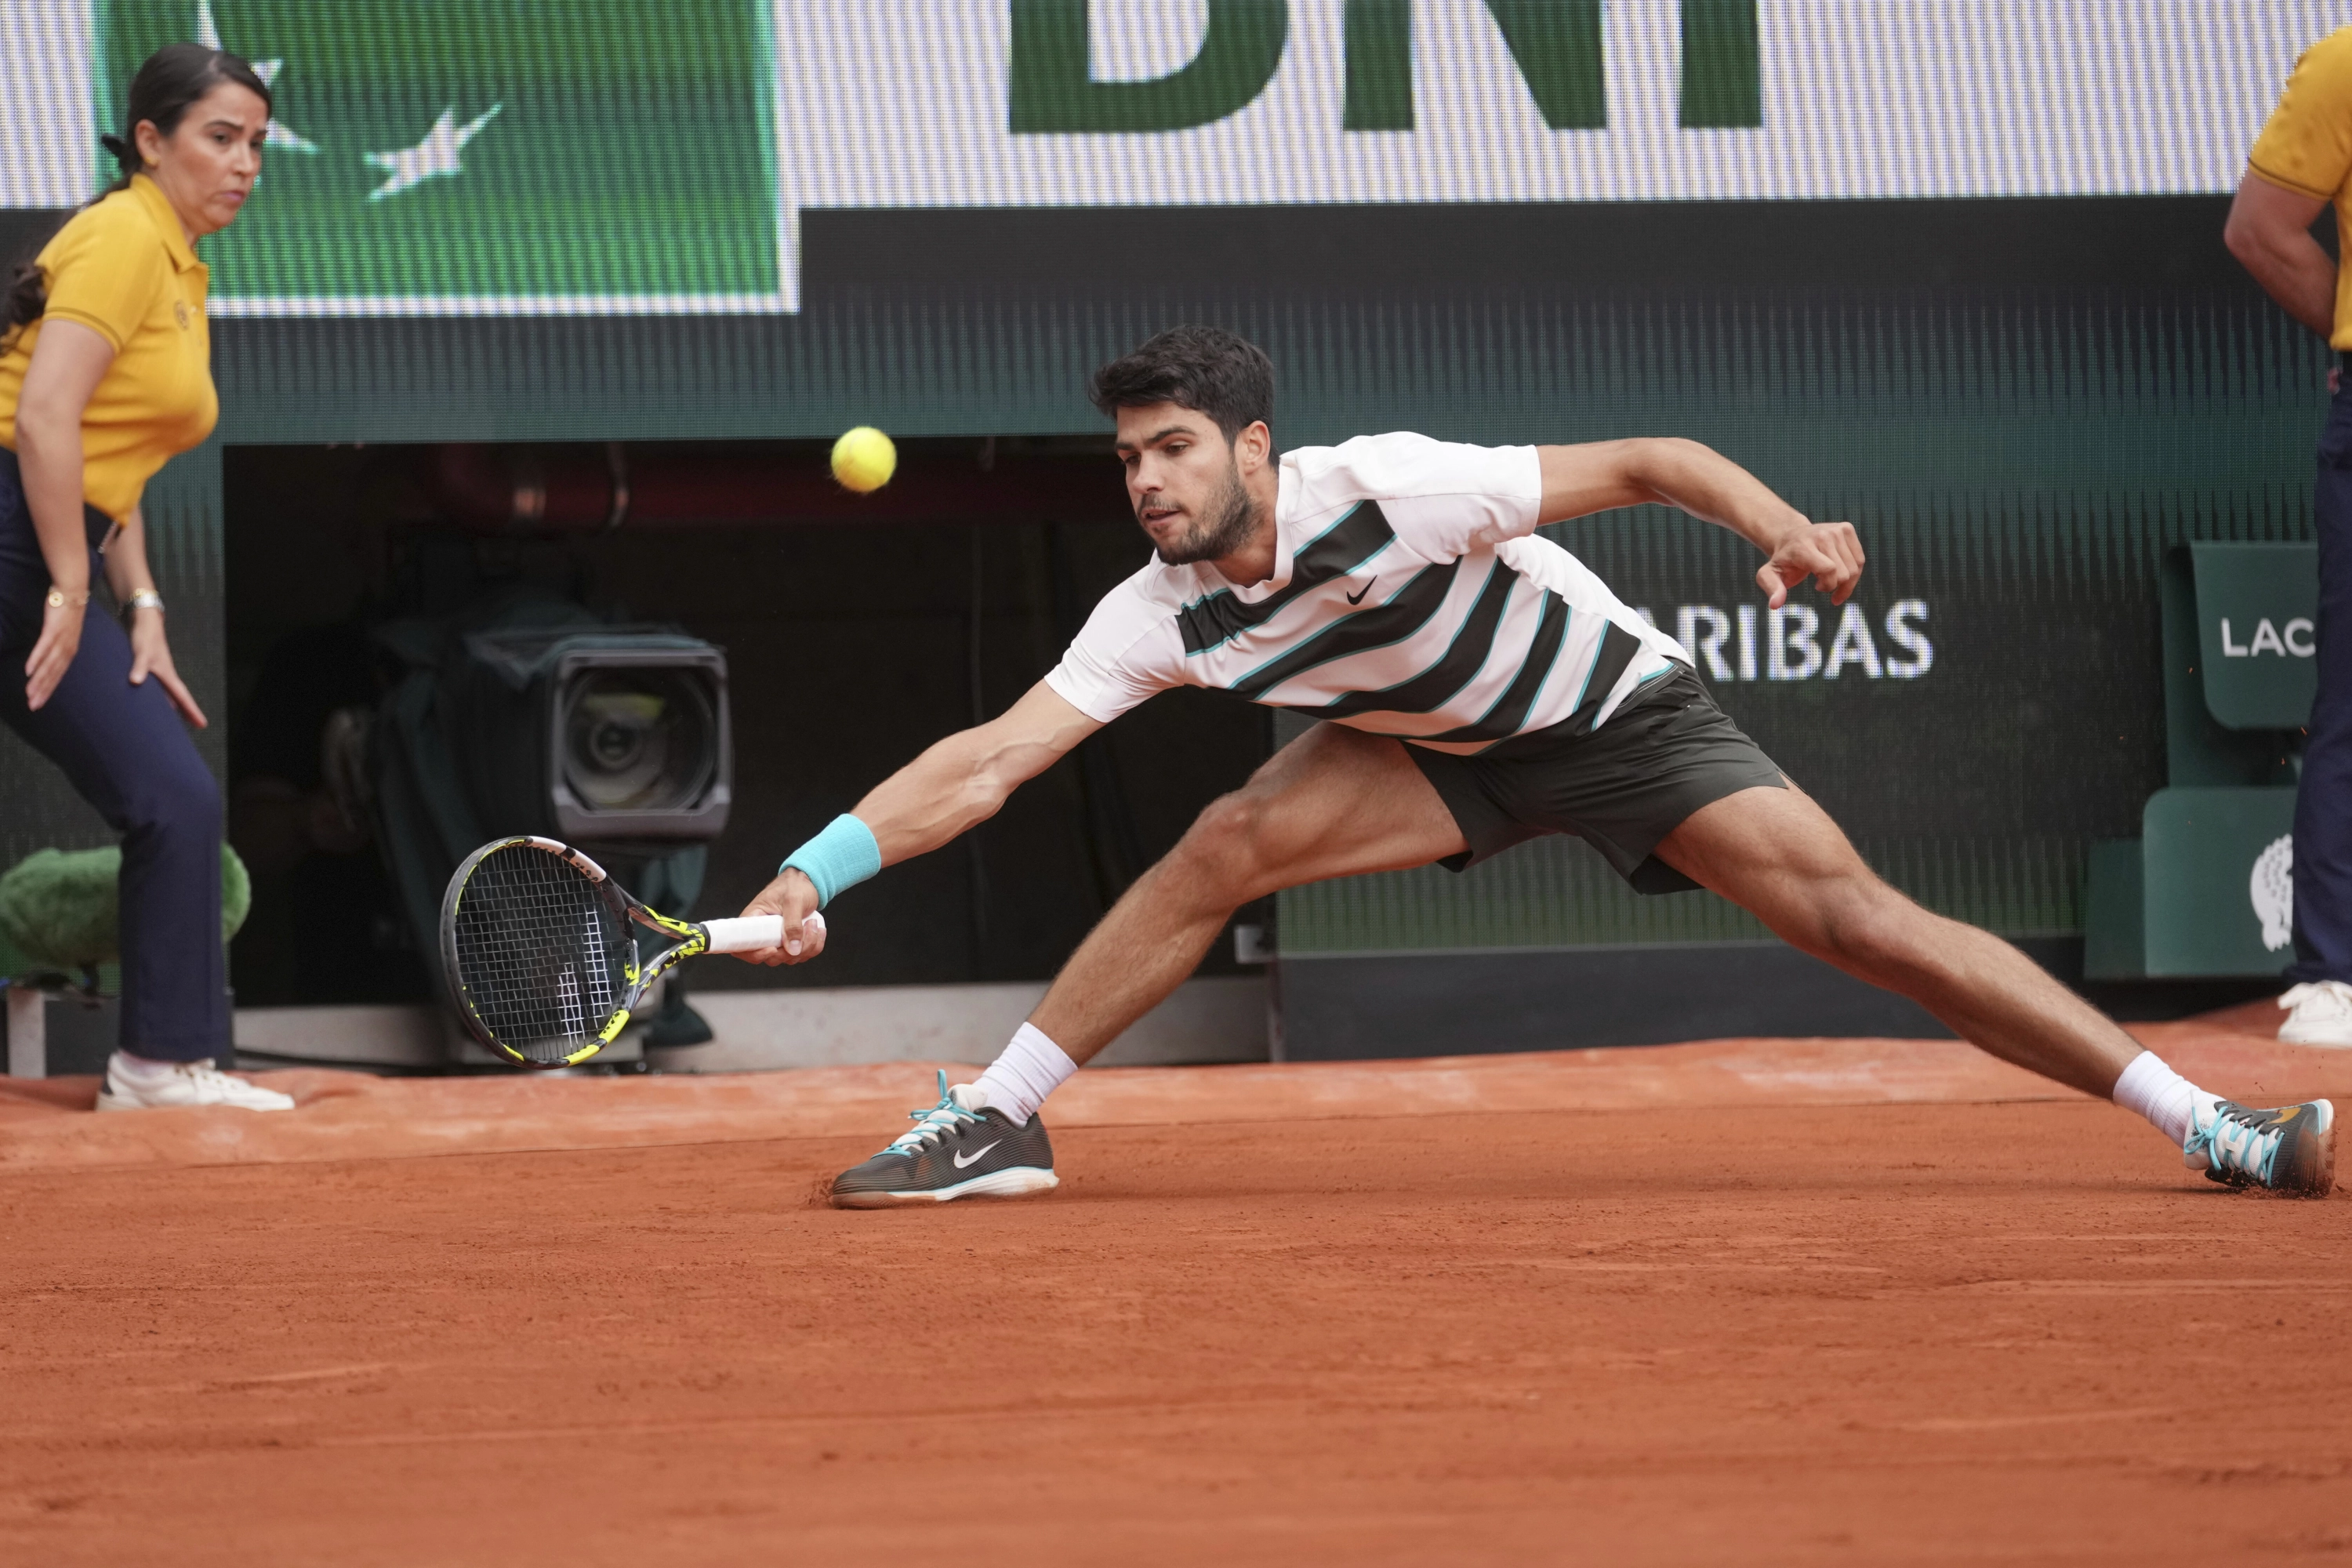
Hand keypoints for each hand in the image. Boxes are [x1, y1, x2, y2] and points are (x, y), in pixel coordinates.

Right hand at [23, 591, 85, 710]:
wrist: (72, 592)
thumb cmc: (65, 613)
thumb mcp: (62, 634)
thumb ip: (54, 648)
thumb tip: (46, 660)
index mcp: (69, 651)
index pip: (58, 675)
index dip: (49, 690)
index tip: (39, 704)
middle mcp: (67, 648)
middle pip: (54, 674)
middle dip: (43, 691)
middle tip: (33, 705)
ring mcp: (61, 639)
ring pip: (49, 664)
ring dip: (39, 679)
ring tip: (29, 693)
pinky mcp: (54, 629)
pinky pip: (44, 646)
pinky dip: (37, 658)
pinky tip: (29, 670)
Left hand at [126, 609, 207, 726]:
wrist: (144, 620)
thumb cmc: (145, 636)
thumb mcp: (142, 652)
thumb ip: (139, 667)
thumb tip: (135, 682)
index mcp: (167, 674)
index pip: (182, 696)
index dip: (192, 711)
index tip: (202, 724)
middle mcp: (166, 675)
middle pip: (179, 697)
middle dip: (188, 711)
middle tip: (197, 725)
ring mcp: (159, 672)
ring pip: (169, 693)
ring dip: (175, 705)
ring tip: (177, 719)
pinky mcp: (150, 668)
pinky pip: (158, 688)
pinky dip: (160, 697)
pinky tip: (154, 701)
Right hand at [733, 868, 827, 965]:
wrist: (808, 882)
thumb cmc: (794, 885)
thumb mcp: (793, 900)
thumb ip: (792, 924)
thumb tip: (791, 949)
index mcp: (753, 920)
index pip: (742, 946)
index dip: (755, 954)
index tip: (773, 949)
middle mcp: (762, 933)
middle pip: (770, 958)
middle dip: (791, 950)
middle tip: (805, 928)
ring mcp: (777, 940)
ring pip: (788, 958)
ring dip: (807, 947)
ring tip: (813, 923)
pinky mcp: (791, 943)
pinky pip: (801, 955)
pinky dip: (814, 946)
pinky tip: (818, 931)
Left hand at [1755, 520, 1864, 607]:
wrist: (1790, 536)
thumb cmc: (1782, 560)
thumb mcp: (1769, 575)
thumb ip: (1772, 589)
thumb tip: (1775, 605)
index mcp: (1803, 547)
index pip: (1829, 570)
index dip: (1828, 585)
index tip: (1817, 588)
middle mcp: (1822, 535)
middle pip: (1843, 572)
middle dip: (1835, 585)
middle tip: (1821, 584)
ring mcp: (1836, 530)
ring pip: (1855, 568)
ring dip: (1845, 581)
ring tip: (1829, 579)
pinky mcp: (1846, 528)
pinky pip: (1860, 559)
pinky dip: (1854, 572)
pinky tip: (1841, 573)